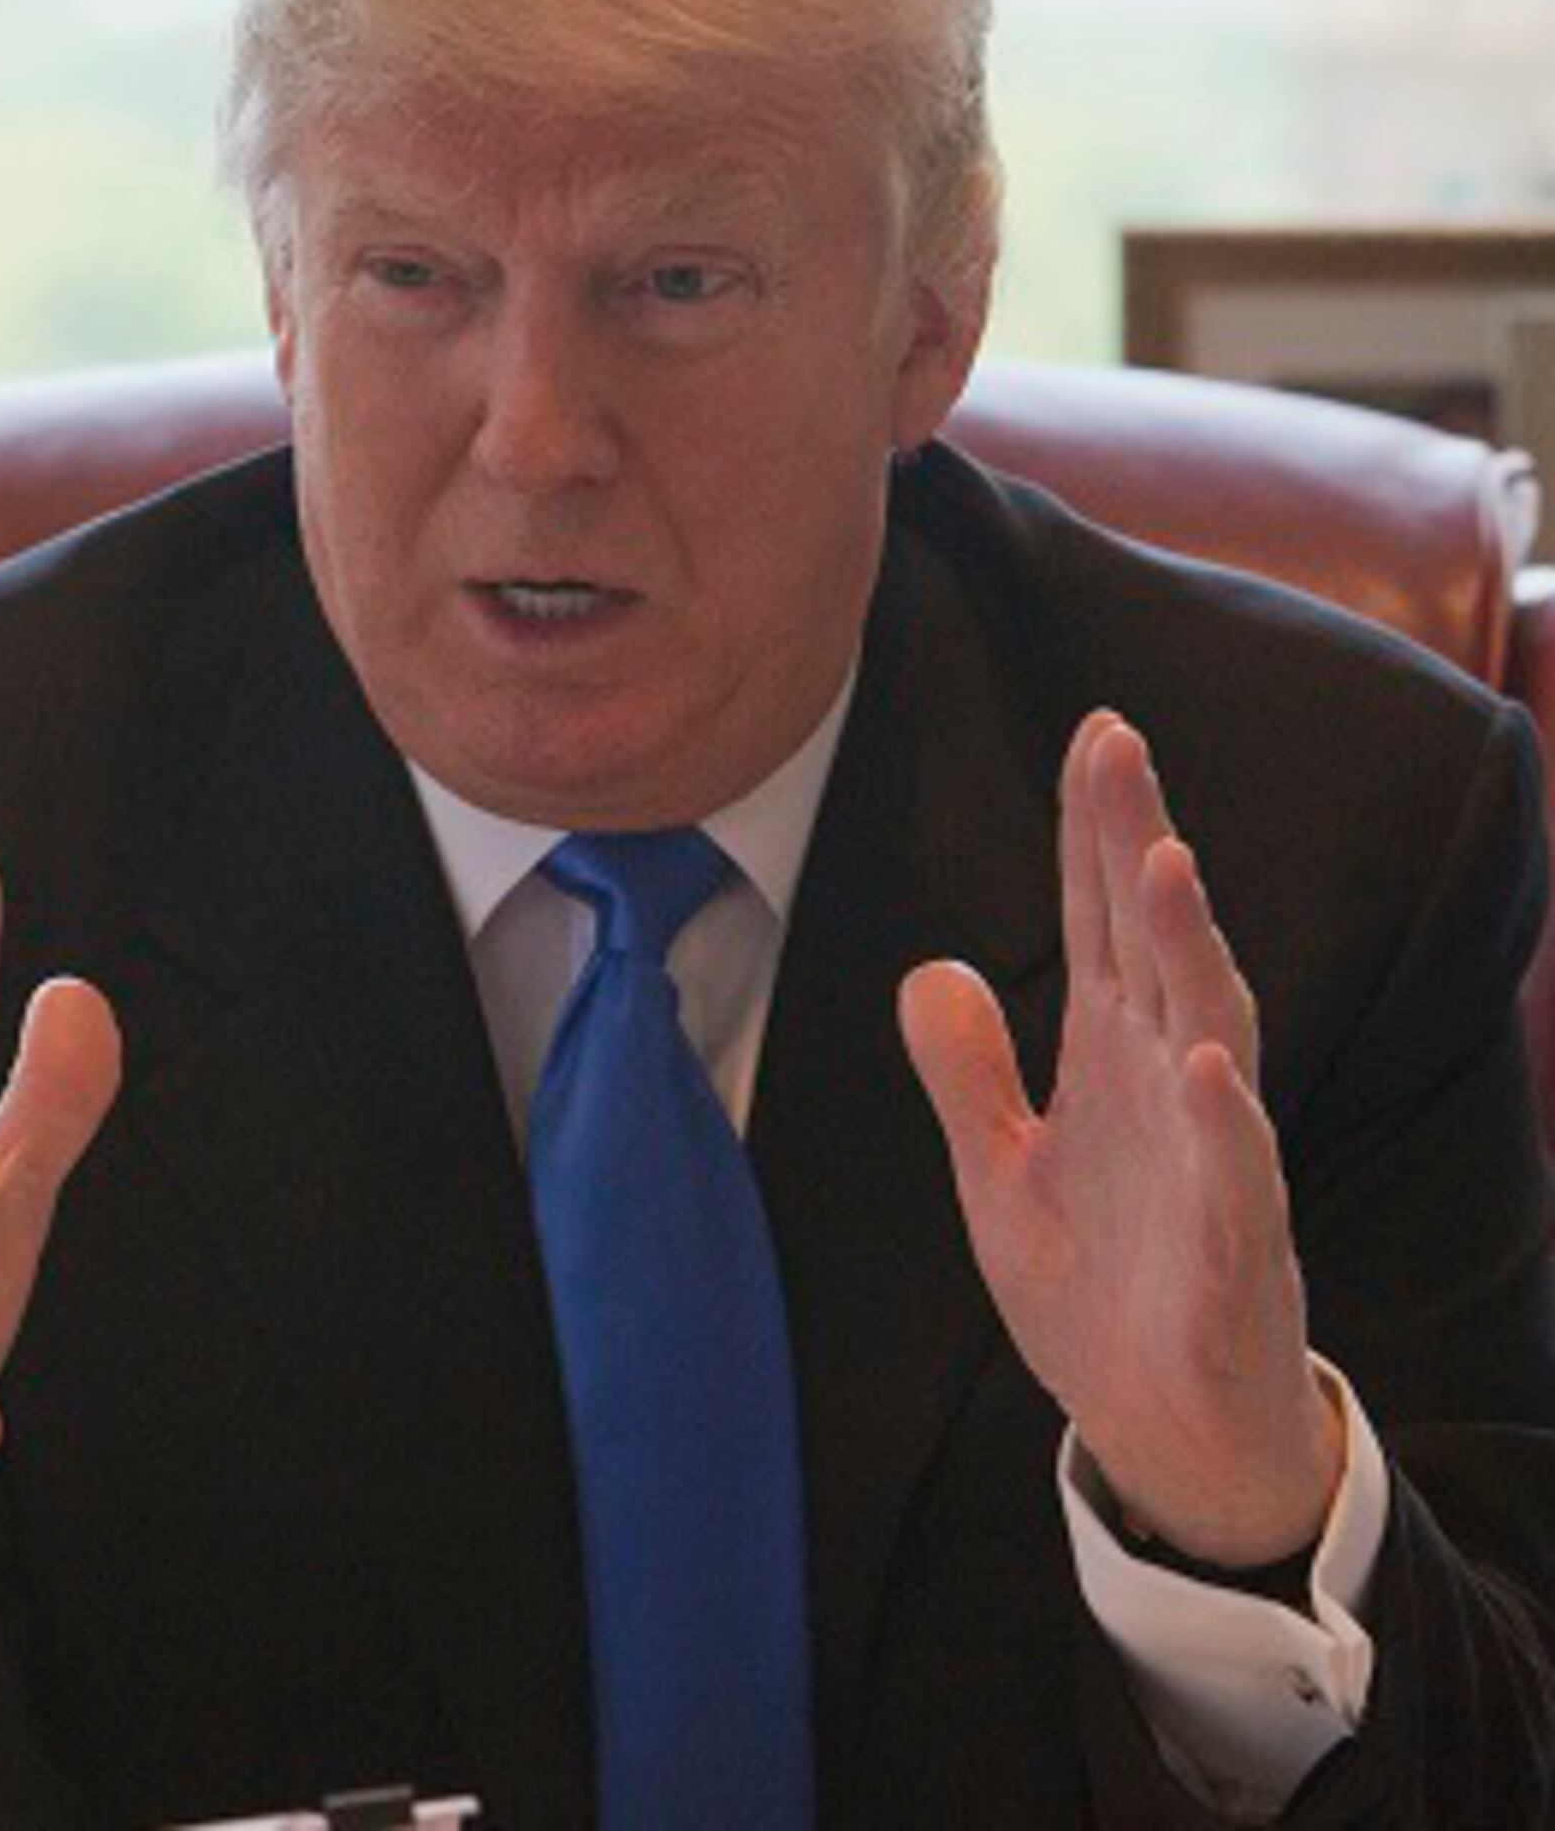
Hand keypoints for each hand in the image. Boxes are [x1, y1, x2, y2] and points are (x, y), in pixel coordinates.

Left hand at [898, 713, 1341, 1566]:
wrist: (1168, 1433)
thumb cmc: (1103, 1293)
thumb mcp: (1001, 1172)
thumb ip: (969, 1073)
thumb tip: (931, 969)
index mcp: (1112, 1066)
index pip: (1101, 926)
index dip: (1093, 832)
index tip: (1095, 731)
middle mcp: (1170, 1093)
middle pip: (1157, 947)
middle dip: (1138, 845)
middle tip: (1118, 743)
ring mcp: (1210, 1167)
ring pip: (1209, 1034)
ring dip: (1190, 951)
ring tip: (1164, 862)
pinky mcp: (1231, 1255)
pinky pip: (1234, 1178)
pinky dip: (1221, 1119)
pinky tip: (1202, 1061)